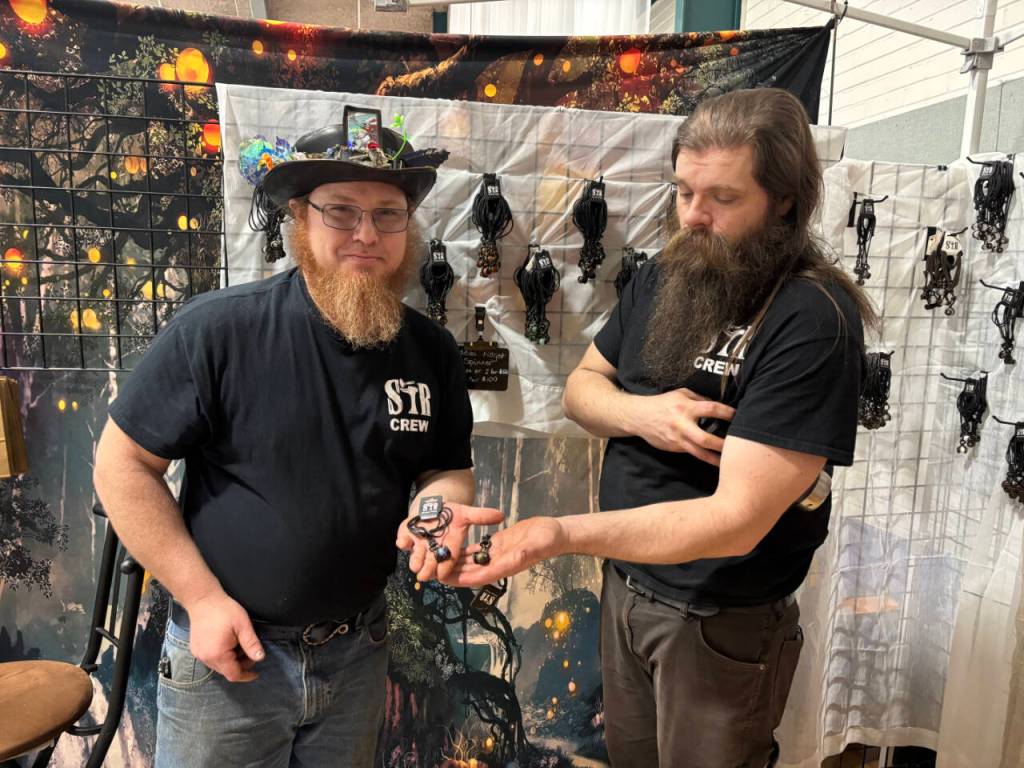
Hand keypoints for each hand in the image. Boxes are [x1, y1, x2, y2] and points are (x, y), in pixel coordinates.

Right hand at [181, 590, 264, 682]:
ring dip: (231, 660)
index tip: (257, 672)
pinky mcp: (196, 649)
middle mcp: (206, 658)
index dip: (247, 675)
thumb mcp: (243, 625)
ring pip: (219, 666)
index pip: (234, 675)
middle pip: (227, 671)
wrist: (203, 600)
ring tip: (238, 643)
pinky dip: (222, 655)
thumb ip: (251, 643)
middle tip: (249, 650)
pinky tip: (228, 643)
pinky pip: (212, 659)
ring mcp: (199, 654)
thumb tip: (260, 658)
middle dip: (241, 665)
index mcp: (218, 654)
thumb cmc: (224, 610)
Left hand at [396, 501, 503, 582]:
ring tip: (415, 566)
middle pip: (432, 561)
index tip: (443, 574)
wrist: (432, 507)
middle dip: (428, 569)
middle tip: (425, 576)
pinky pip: (403, 540)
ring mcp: (420, 543)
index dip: (446, 566)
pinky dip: (402, 541)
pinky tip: (402, 542)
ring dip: (415, 560)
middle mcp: (434, 548)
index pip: (450, 558)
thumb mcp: (465, 513)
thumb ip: (481, 516)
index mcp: (449, 545)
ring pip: (417, 555)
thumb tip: (501, 515)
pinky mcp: (407, 536)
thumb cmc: (450, 513)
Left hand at [440, 517, 567, 587]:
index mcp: (507, 564)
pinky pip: (478, 551)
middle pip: (473, 571)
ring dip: (456, 564)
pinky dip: (465, 553)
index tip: (449, 579)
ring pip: (473, 562)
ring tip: (437, 564)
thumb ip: (524, 553)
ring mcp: (497, 555)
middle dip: (454, 574)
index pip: (482, 575)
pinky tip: (452, 551)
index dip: (465, 578)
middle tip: (434, 574)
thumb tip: (511, 560)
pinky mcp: (497, 546)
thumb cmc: (547, 539)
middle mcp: (500, 563)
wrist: (555, 533)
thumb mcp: (536, 545)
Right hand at [634, 388, 734, 464]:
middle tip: (738, 446)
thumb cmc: (662, 403)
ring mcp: (677, 439)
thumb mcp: (681, 394)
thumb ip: (699, 399)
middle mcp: (682, 425)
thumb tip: (717, 405)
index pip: (711, 409)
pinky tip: (713, 459)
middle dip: (722, 444)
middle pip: (705, 438)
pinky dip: (703, 456)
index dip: (727, 413)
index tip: (738, 416)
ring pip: (699, 453)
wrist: (639, 417)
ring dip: (715, 459)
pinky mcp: (673, 448)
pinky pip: (691, 453)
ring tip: (728, 463)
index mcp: (685, 408)